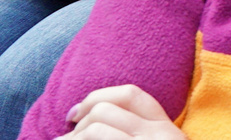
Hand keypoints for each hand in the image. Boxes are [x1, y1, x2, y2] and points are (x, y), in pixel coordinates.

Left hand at [61, 83, 185, 139]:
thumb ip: (139, 132)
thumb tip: (88, 121)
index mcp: (166, 128)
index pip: (130, 95)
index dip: (96, 98)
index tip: (73, 114)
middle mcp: (160, 135)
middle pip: (105, 110)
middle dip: (79, 122)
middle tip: (64, 139)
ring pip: (95, 129)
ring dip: (73, 137)